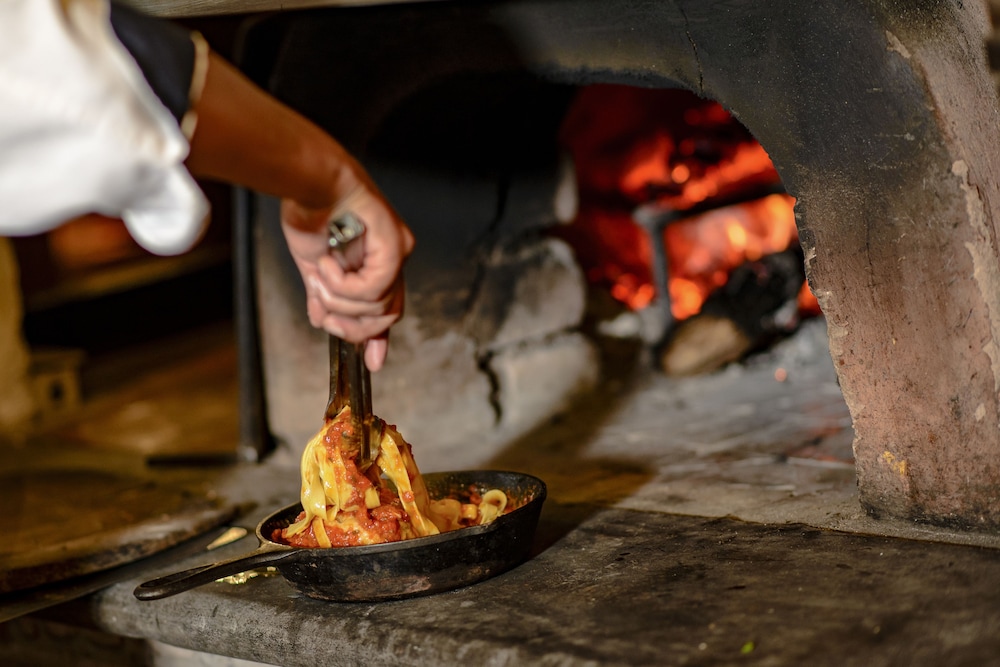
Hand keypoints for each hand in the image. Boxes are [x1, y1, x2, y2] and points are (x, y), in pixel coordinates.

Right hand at [281, 184, 414, 371]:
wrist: (308, 182)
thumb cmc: (311, 213)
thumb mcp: (315, 268)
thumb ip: (324, 297)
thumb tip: (322, 319)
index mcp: (378, 264)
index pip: (386, 311)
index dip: (378, 339)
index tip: (372, 363)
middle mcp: (395, 258)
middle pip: (385, 317)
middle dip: (351, 326)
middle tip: (325, 314)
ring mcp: (398, 251)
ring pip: (377, 308)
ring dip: (339, 301)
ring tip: (319, 275)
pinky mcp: (395, 245)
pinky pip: (373, 289)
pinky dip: (343, 284)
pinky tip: (326, 265)